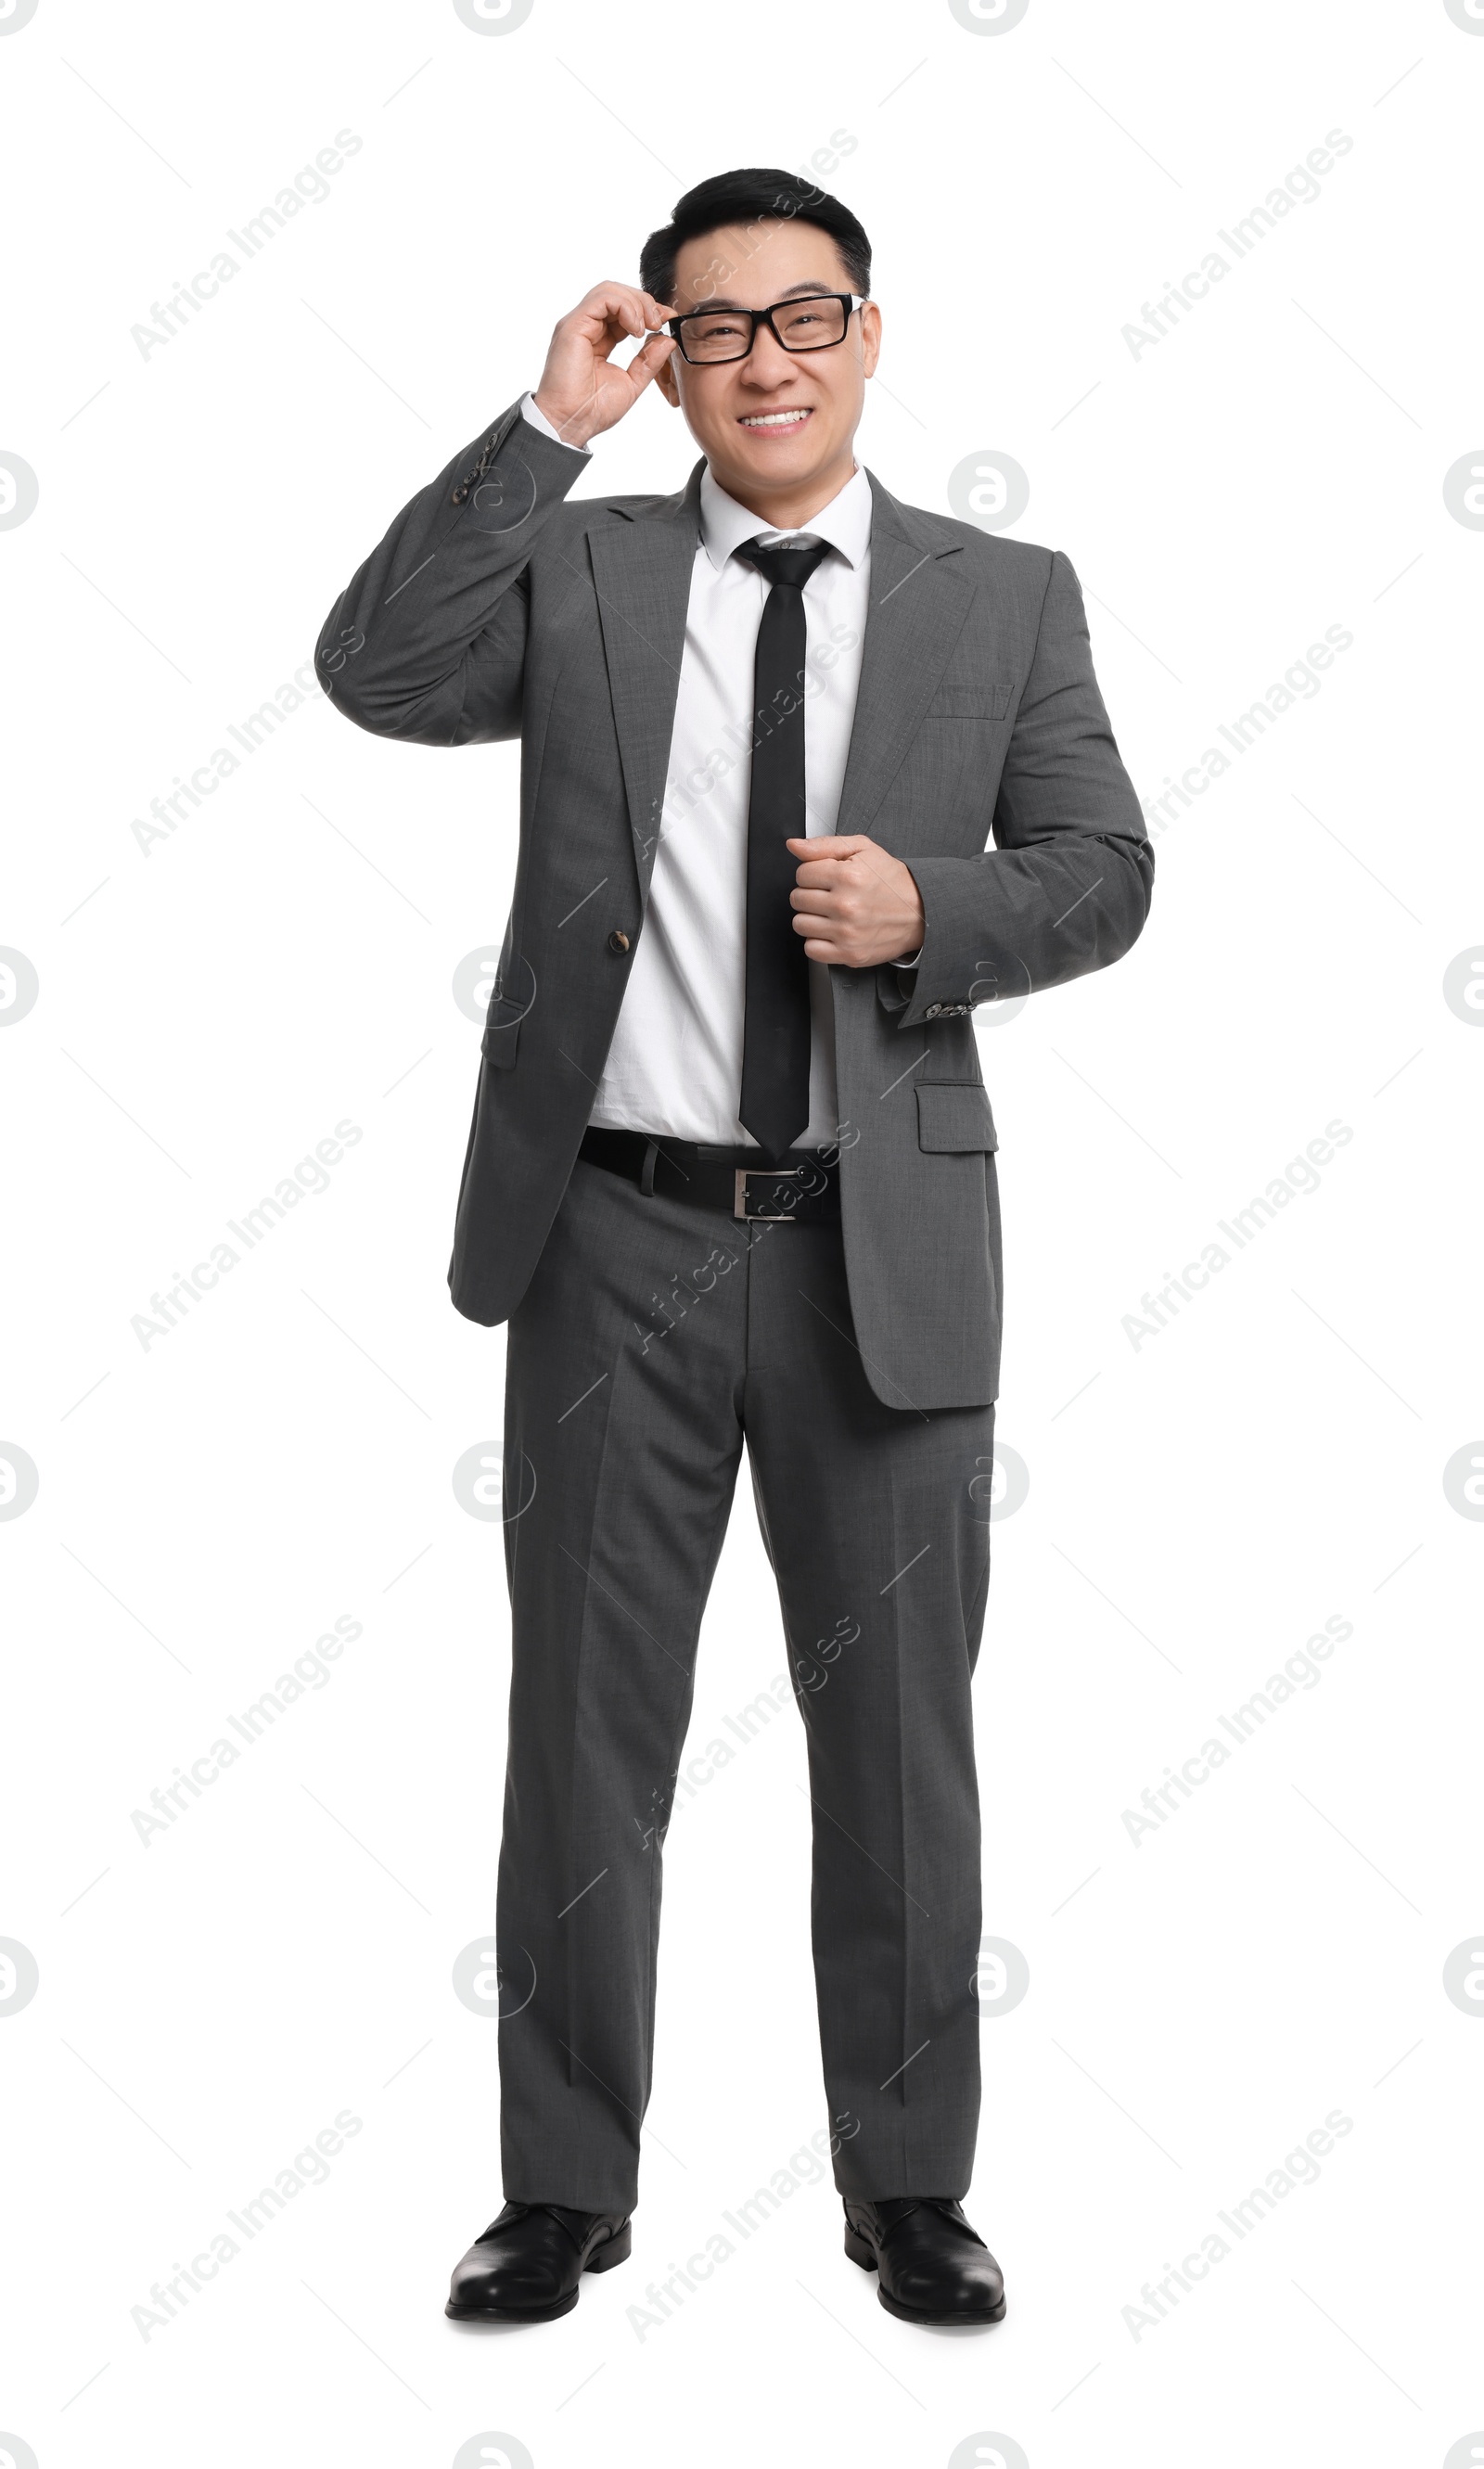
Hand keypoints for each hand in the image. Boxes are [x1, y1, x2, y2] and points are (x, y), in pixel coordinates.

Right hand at [532, 283, 675, 449]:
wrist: (571, 424)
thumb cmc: (593, 410)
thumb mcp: (631, 383)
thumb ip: (649, 361)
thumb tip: (668, 340)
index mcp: (598, 338)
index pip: (623, 309)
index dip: (647, 309)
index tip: (667, 319)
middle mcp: (586, 326)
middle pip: (617, 293)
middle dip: (644, 302)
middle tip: (659, 322)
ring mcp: (578, 324)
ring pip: (609, 290)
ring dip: (635, 303)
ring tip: (646, 327)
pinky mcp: (572, 325)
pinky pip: (602, 298)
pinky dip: (625, 307)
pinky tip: (635, 329)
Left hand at [787, 834, 924, 967]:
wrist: (920, 911)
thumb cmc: (890, 880)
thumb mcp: (862, 849)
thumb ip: (824, 845)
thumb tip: (793, 845)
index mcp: (848, 876)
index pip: (801, 874)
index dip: (813, 873)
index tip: (828, 877)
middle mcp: (847, 906)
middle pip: (797, 899)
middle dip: (810, 894)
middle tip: (830, 895)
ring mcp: (847, 933)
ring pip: (800, 924)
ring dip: (812, 918)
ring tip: (831, 913)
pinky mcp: (850, 954)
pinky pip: (811, 950)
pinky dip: (817, 941)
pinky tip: (832, 931)